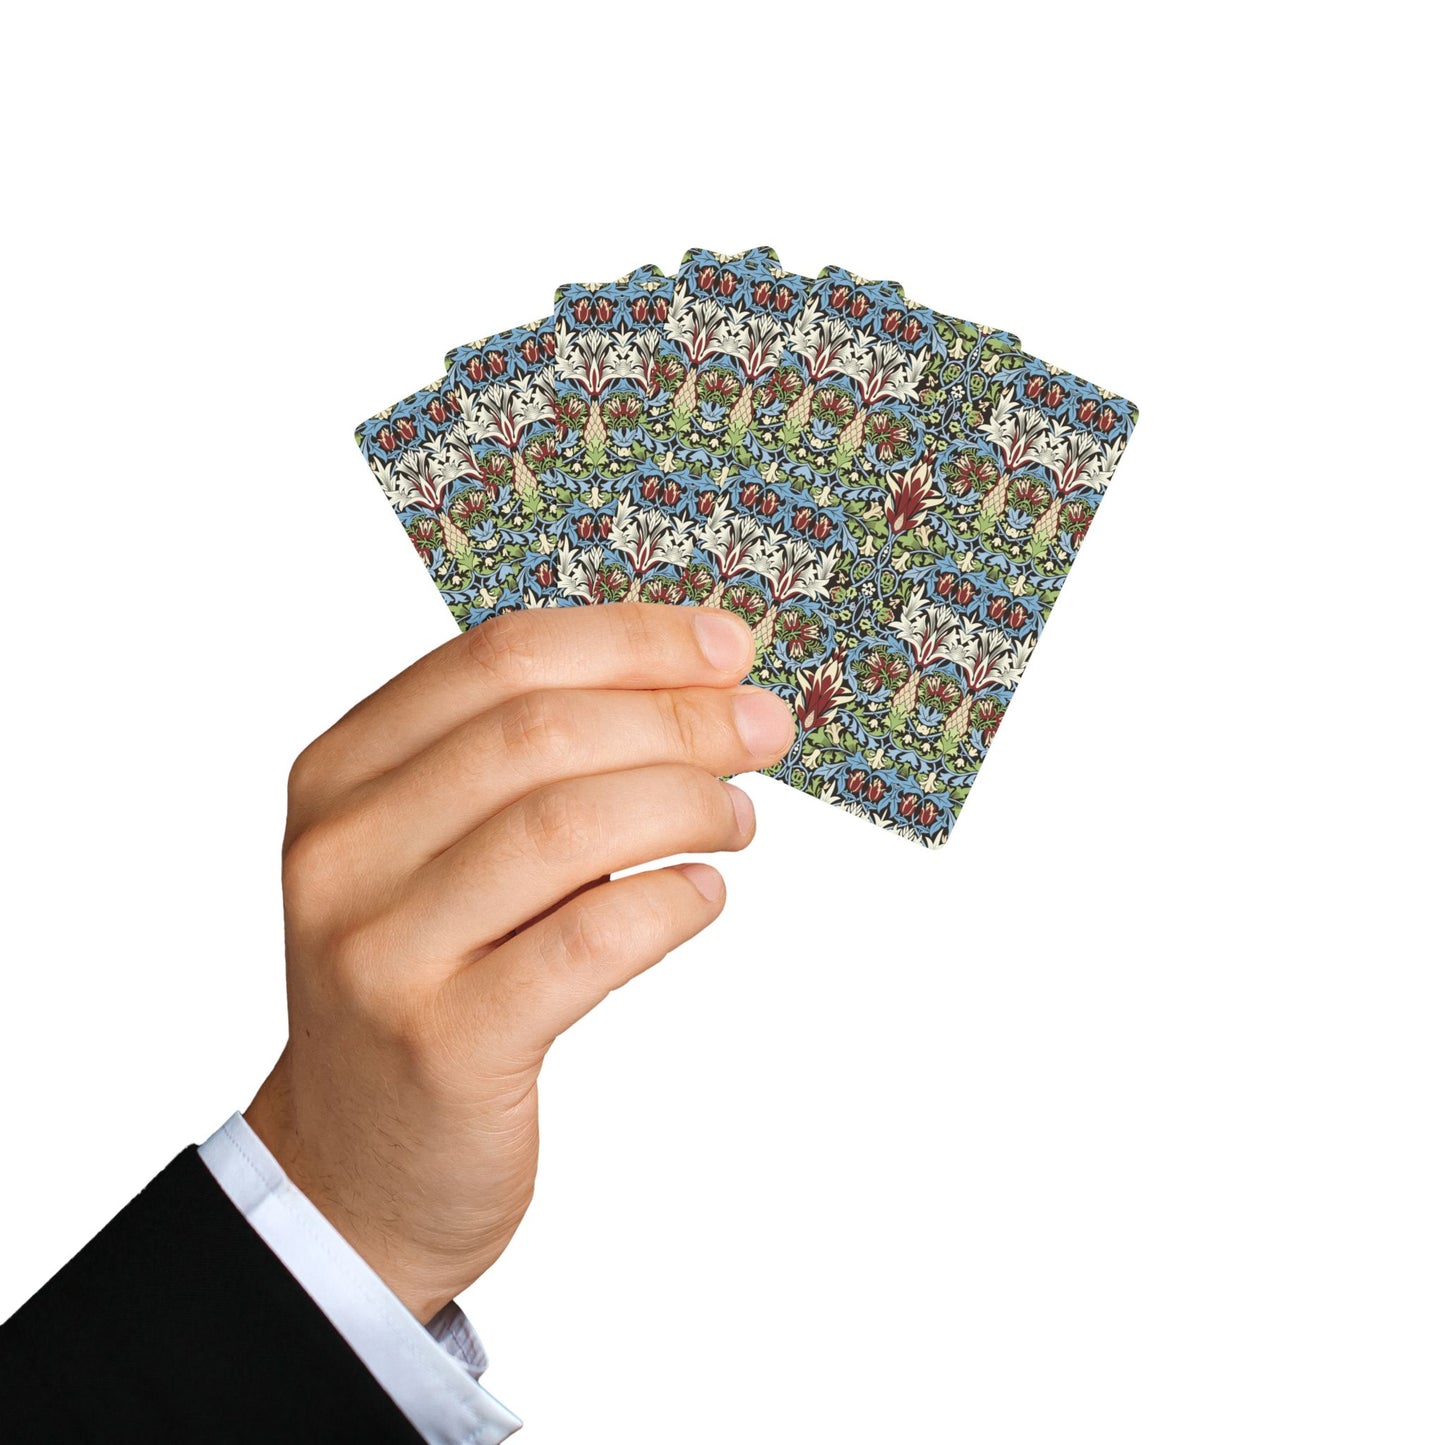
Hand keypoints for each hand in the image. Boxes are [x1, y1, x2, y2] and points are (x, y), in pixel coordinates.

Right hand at [244, 603, 796, 1321]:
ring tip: (737, 819)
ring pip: (566, 826)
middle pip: (539, 732)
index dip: (631, 639)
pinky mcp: (444, 1043)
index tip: (728, 648)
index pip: (499, 658)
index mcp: (342, 773)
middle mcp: (344, 850)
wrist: (357, 1166)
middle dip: (680, 716)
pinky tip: (701, 893)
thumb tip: (696, 688)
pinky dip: (668, 902)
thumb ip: (528, 767)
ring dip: (684, 803)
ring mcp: (384, 950)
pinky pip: (589, 941)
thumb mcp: (437, 853)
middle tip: (765, 728)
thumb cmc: (428, 982)